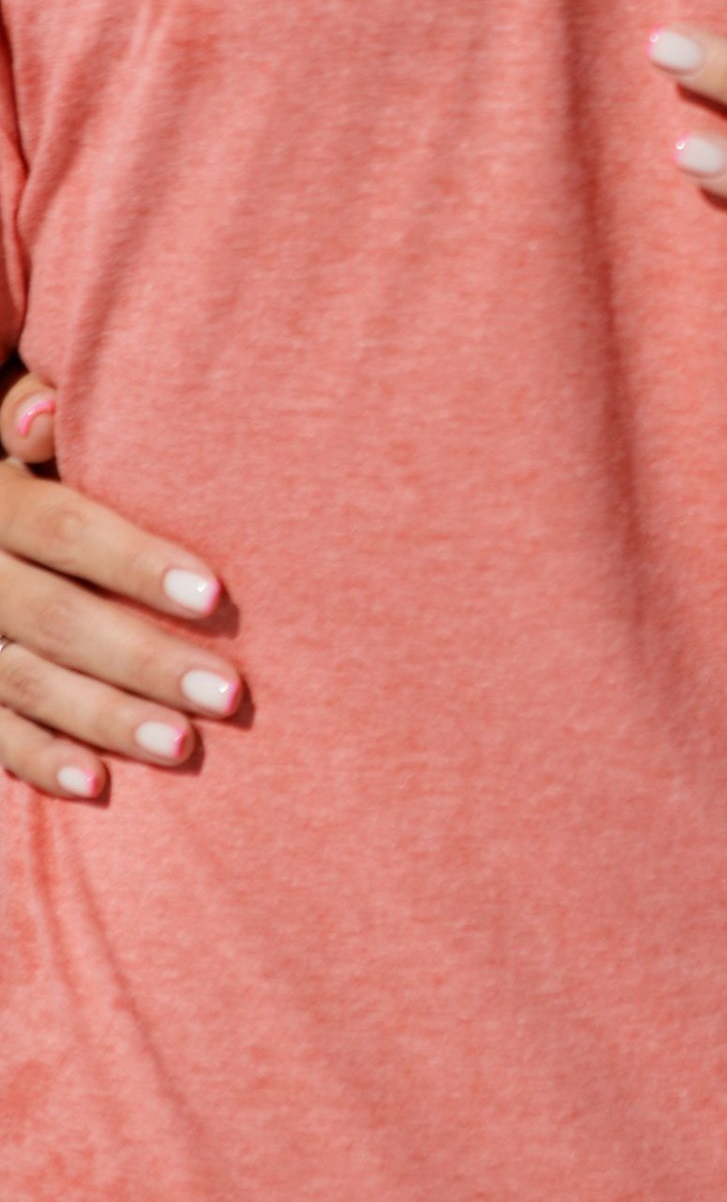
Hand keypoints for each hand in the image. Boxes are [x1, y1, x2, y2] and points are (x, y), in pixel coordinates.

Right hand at [0, 370, 244, 800]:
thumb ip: (28, 414)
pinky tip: (99, 787)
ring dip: (108, 719)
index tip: (215, 596)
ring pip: (29, 683)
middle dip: (145, 658)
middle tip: (230, 692)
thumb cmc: (32, 474)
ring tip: (184, 746)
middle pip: (57, 618)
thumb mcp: (16, 434)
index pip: (65, 533)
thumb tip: (44, 418)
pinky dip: (42, 762)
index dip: (136, 563)